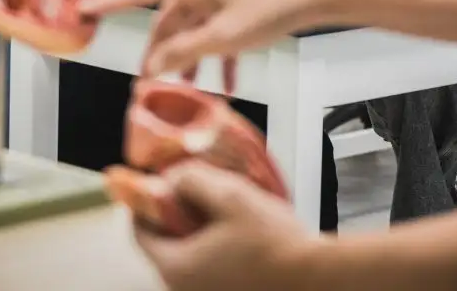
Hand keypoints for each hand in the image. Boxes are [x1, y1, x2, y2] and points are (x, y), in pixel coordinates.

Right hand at [78, 0, 315, 81]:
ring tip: (188, 91)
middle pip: (165, 21)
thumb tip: (153, 67)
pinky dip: (216, 57)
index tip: (82, 10)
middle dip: (161, 54)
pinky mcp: (230, 3)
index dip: (108, 4)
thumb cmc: (269, 7)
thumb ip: (184, 52)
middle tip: (149, 83)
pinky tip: (226, 85)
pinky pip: (213, 32)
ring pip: (190, 31)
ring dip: (190, 61)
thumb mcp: (222, 36)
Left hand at [133, 161, 313, 290]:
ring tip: (222, 205)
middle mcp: (186, 287)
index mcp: (177, 266)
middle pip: (165, 243)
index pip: (140, 232)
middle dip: (176, 212)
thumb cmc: (275, 245)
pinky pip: (210, 266)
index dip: (145, 204)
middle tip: (194, 189)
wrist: (316, 278)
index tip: (155, 186)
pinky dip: (216, 244)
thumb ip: (194, 180)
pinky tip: (239, 227)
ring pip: (190, 254)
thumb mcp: (230, 196)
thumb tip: (174, 177)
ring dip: (198, 228)